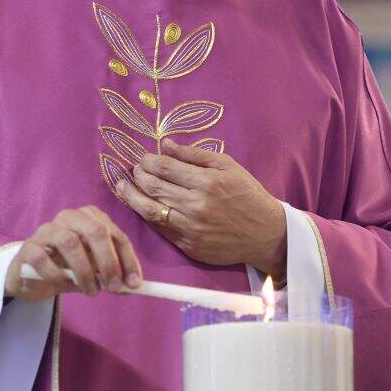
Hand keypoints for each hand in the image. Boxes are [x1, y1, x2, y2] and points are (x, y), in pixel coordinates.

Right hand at [5, 206, 142, 300]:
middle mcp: (70, 217)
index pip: (116, 235)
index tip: (134, 284)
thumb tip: (133, 285)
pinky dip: (58, 276)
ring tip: (91, 291)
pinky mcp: (28, 247)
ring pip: (70, 242)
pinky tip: (65, 286)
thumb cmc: (70, 267)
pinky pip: (43, 258)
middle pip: (95, 232)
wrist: (33, 276)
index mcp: (92, 218)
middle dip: (109, 262)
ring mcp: (46, 229)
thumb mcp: (97, 271)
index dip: (128, 260)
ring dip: (85, 272)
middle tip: (113, 287)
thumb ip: (114, 275)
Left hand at [116, 139, 286, 279]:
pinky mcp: (189, 246)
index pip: (164, 167)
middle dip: (138, 175)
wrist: (266, 234)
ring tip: (124, 187)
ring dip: (132, 196)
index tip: (144, 158)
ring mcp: (191, 228)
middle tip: (134, 169)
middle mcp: (196, 206)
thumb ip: (195, 155)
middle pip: (152, 187)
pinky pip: (160, 229)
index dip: (148, 160)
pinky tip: (142, 206)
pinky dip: (147, 215)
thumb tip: (166, 145)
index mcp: (207, 182)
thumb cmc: (248, 195)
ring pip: (149, 210)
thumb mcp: (229, 166)